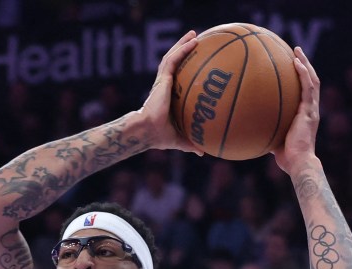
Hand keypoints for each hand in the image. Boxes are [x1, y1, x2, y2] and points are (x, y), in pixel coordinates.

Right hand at [136, 30, 203, 153]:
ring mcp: (162, 81)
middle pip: (174, 62)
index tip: (193, 60)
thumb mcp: (180, 138)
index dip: (183, 67)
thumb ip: (191, 142)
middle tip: (194, 40)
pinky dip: (182, 49)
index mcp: (167, 96)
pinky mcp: (162, 79)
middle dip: (183, 49)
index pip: (175, 77)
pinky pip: (173, 59)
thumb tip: (203, 152)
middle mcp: (164, 85)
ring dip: (182, 44)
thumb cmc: (159, 136)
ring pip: (172, 56)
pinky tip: (193, 41)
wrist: (148, 131)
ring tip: (193, 34)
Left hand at [272, 47, 320, 174]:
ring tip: (296, 51)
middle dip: (304, 65)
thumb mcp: (273, 139)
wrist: (298, 162)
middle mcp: (311, 109)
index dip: (301, 78)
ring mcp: (311, 109)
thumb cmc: (286, 157)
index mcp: (305, 114)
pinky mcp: (309, 111)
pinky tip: (296, 63)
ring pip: (312, 80)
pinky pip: (308, 88)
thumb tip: (248, 128)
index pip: (305, 92)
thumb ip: (265, 130)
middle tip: (295, 52)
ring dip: (305, 63)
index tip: (292, 66)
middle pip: (311, 81)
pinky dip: (303, 73)